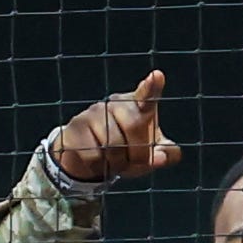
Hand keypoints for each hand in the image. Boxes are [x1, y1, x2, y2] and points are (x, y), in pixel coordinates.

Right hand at [51, 70, 181, 186]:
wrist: (88, 157)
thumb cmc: (127, 150)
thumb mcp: (152, 152)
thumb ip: (167, 154)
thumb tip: (161, 159)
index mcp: (138, 105)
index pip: (147, 95)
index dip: (151, 87)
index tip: (157, 76)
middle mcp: (116, 104)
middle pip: (134, 125)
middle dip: (139, 151)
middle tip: (137, 162)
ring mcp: (93, 113)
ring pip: (112, 144)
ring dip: (118, 162)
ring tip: (116, 162)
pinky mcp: (76, 127)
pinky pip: (93, 154)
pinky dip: (100, 165)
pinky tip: (99, 162)